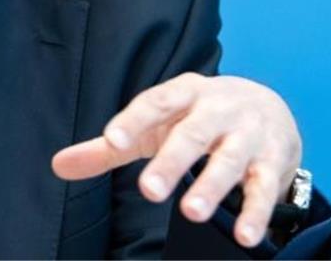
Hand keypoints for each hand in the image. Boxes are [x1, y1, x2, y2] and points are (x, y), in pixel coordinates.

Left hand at [51, 72, 300, 248]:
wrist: (270, 106)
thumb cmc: (196, 118)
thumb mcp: (156, 124)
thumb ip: (110, 146)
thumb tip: (57, 165)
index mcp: (184, 93)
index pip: (156, 103)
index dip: (133, 119)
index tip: (112, 139)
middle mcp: (218, 108)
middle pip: (192, 134)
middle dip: (171, 162)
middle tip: (148, 191)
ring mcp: (248, 134)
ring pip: (230, 160)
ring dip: (212, 186)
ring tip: (192, 213)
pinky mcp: (272, 162)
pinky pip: (263, 188)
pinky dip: (256, 213)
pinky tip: (245, 237)